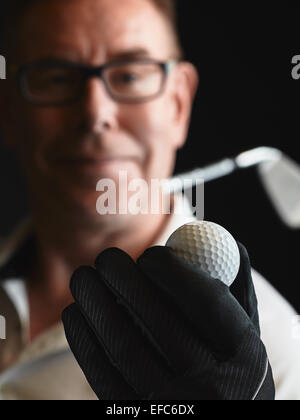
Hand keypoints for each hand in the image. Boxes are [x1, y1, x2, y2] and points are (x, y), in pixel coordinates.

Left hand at [62, 243, 274, 399]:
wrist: (209, 417)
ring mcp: (172, 409)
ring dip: (95, 304)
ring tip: (82, 278)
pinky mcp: (135, 417)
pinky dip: (83, 340)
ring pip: (124, 348)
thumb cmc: (226, 369)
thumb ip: (237, 295)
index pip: (208, 303)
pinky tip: (75, 313)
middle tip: (107, 258)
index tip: (149, 254)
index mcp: (247, 362)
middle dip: (124, 279)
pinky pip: (103, 376)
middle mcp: (214, 392)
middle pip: (159, 323)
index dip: (174, 271)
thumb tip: (224, 241)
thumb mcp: (244, 340)